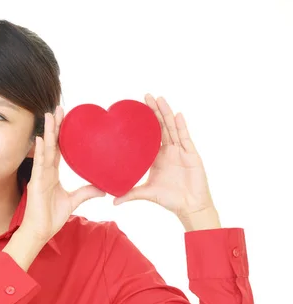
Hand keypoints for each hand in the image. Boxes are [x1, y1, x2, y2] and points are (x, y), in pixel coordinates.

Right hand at [21, 106, 105, 243]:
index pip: (58, 148)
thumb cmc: (51, 217)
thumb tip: (104, 188)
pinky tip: (41, 138)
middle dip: (54, 126)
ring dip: (47, 132)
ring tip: (50, 115)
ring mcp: (39, 176)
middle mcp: (45, 171)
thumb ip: (87, 192)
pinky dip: (40, 151)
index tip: (65, 118)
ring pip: (44, 149)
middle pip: (51, 144)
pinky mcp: (36, 183)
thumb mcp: (73, 202)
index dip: (61, 133)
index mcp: (51, 173)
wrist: (39, 232)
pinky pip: (39, 165)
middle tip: (58, 108)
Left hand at [113, 95, 216, 221]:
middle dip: (154, 111)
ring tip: (159, 99)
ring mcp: (181, 151)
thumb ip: (130, 194)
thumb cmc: (170, 199)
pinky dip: (181, 126)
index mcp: (157, 156)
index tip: (135, 109)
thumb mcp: (146, 193)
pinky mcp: (191, 155)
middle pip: (161, 126)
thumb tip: (113, 201)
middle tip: (146, 96)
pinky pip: (185, 138)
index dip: (144, 122)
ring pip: (172, 128)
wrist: (189, 207)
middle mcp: (169, 150)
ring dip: (166, 113)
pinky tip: (177, 115)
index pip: (150, 135)